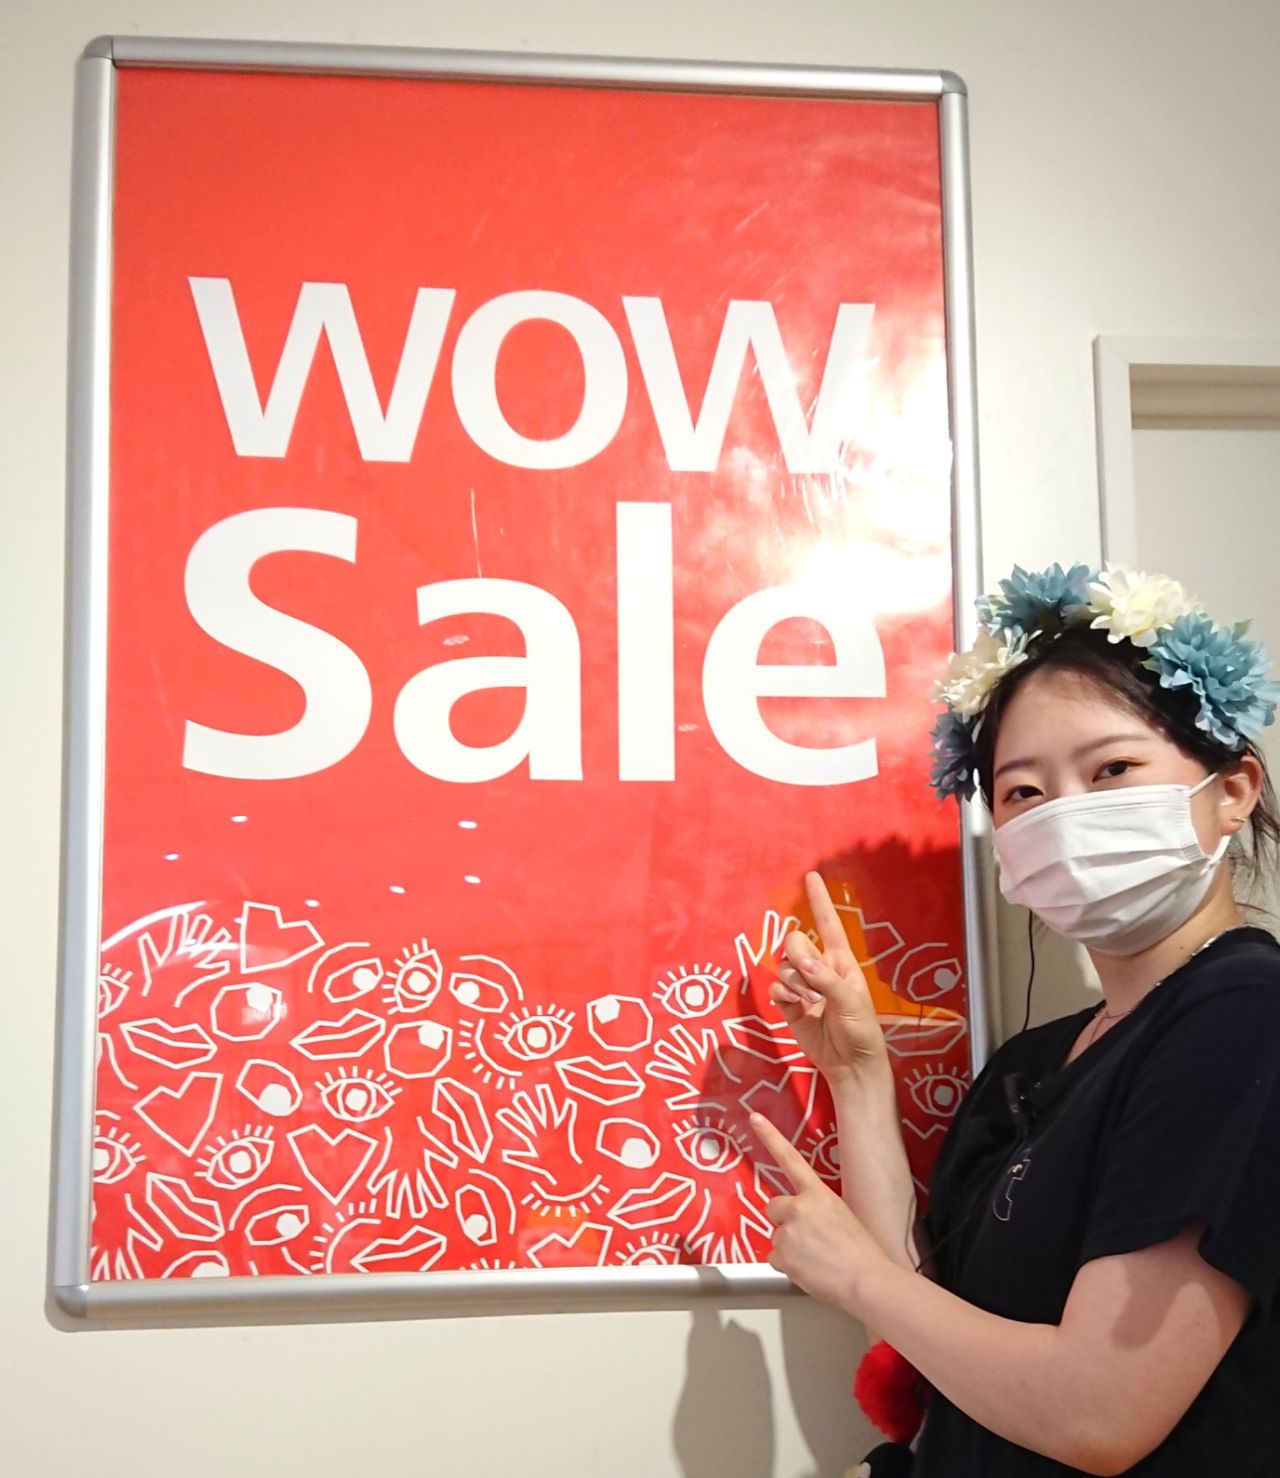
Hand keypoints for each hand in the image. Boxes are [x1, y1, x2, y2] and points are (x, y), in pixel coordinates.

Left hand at [752, 1110, 885, 1315]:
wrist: (867, 1281)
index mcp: (818, 1194)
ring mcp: (788, 1232)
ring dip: (790, 1248)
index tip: (755, 1118)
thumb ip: (818, 1210)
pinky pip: (775, 1260)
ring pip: (777, 1238)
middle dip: (784, 1221)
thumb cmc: (863, 1253)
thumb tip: (807, 1220)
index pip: (790, 1159)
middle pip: (774, 1208)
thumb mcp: (843, 1216)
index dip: (770, 1136)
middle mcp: (799, 1208)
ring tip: (816, 1259)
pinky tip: (809, 1270)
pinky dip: (788, 1267)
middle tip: (808, 1238)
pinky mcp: (781, 1256)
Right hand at [772, 871, 887, 1083]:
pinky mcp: (790, 1006)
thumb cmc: (860, 1030)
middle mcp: (819, 968)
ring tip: (810, 1003)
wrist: (850, 1064)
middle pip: (794, 943)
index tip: (812, 876)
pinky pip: (776, 988)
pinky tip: (793, 1007)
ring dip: (793, 983)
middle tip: (812, 982)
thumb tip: (800, 961)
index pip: (828, 924)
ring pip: (783, 967)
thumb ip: (825, 978)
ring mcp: (803, 986)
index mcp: (840, 961)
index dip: (819, 900)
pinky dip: (782, 995)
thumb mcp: (850, 1001)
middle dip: (797, 957)